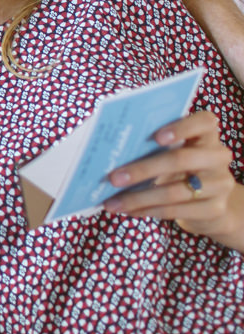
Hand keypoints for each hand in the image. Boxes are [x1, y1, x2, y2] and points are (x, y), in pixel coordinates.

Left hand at [103, 110, 243, 247]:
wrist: (211, 203)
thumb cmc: (180, 167)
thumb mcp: (173, 151)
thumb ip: (153, 145)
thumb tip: (112, 153)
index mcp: (206, 133)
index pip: (203, 122)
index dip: (180, 128)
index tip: (155, 138)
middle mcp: (218, 156)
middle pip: (180, 159)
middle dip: (142, 169)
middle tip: (113, 178)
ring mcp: (220, 184)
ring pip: (174, 191)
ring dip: (138, 198)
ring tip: (112, 203)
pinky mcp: (215, 208)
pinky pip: (176, 210)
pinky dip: (148, 210)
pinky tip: (128, 210)